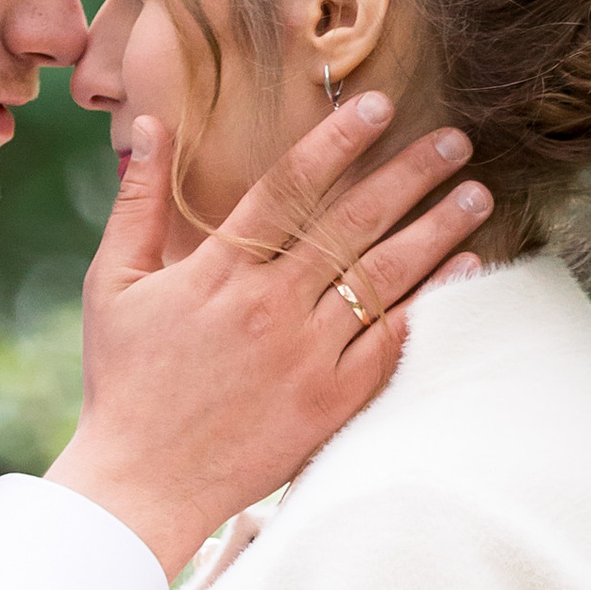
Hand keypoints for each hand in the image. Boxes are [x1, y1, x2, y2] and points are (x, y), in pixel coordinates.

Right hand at [46, 100, 490, 579]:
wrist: (143, 482)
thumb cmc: (124, 382)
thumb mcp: (114, 284)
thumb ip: (138, 204)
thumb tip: (148, 126)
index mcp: (217, 271)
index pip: (288, 188)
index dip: (337, 141)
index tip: (380, 106)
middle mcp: (268, 306)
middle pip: (352, 223)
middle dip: (409, 175)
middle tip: (456, 140)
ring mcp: (305, 355)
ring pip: (383, 278)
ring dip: (436, 231)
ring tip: (477, 195)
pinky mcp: (330, 401)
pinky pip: (392, 342)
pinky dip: (431, 303)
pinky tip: (465, 270)